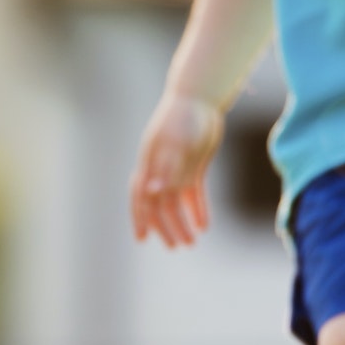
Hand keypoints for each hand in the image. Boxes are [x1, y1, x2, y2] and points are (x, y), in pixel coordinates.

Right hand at [129, 92, 223, 248]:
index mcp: (150, 165)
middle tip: (177, 246)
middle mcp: (160, 169)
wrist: (201, 97)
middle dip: (166, 226)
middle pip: (160, 204)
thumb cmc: (185, 118)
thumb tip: (152, 193)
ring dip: (182, 222)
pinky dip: (197, 208)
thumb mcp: (177, 143)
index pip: (142, 197)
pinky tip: (204, 225)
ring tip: (192, 242)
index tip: (142, 239)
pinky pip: (193, 193)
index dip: (141, 218)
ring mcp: (176, 168)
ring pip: (176, 202)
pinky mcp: (193, 166)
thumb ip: (166, 168)